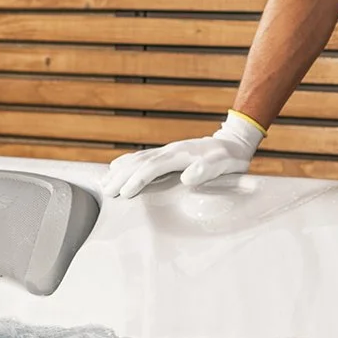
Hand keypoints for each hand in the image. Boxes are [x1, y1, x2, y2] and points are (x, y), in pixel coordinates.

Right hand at [103, 111, 264, 198]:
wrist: (233, 144)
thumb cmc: (228, 159)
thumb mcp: (223, 165)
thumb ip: (206, 169)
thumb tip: (188, 176)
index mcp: (180, 155)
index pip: (152, 167)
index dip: (137, 180)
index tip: (124, 193)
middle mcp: (169, 151)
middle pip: (139, 163)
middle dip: (121, 176)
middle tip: (106, 191)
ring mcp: (167, 151)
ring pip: (137, 159)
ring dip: (120, 170)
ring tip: (104, 182)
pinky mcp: (167, 154)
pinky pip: (142, 157)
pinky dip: (126, 162)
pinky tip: (117, 167)